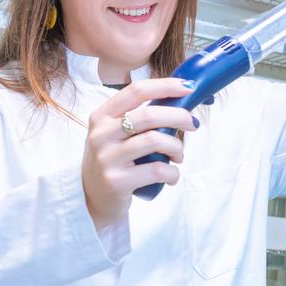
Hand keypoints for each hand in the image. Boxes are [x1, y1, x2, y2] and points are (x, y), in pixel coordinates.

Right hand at [81, 78, 197, 229]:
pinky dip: (173, 173)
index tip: (188, 87)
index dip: (165, 86)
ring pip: (155, 141)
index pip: (136, 91)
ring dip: (177, 147)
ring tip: (178, 155)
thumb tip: (181, 103)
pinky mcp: (116, 181)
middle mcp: (101, 134)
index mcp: (102, 116)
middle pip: (149, 115)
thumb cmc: (113, 161)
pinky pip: (157, 170)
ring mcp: (107, 158)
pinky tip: (171, 176)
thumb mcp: (115, 134)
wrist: (92, 199)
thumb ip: (139, 119)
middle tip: (193, 124)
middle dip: (180, 117)